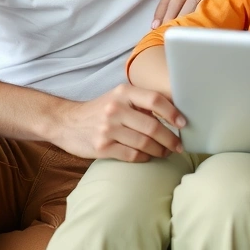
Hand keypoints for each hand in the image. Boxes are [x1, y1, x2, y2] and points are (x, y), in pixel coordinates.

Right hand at [50, 84, 185, 161]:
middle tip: (179, 146)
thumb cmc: (101, 110)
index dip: (173, 113)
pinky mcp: (102, 147)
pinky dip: (145, 157)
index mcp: (123, 92)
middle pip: (152, 126)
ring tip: (166, 152)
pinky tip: (149, 156)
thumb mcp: (119, 97)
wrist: (66, 122)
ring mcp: (108, 129)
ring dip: (160, 150)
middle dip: (170, 139)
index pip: (155, 100)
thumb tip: (174, 114)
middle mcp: (116, 109)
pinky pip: (132, 155)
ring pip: (144, 143)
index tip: (183, 124)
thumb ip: (141, 102)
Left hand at [151, 0, 246, 27]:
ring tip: (179, 35)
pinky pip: (208, 5)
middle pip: (176, 1)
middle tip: (165, 34)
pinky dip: (202, 16)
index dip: (159, 13)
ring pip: (190, 4)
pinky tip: (199, 25)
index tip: (154, 27)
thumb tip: (172, 18)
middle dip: (169, 19)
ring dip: (184, 20)